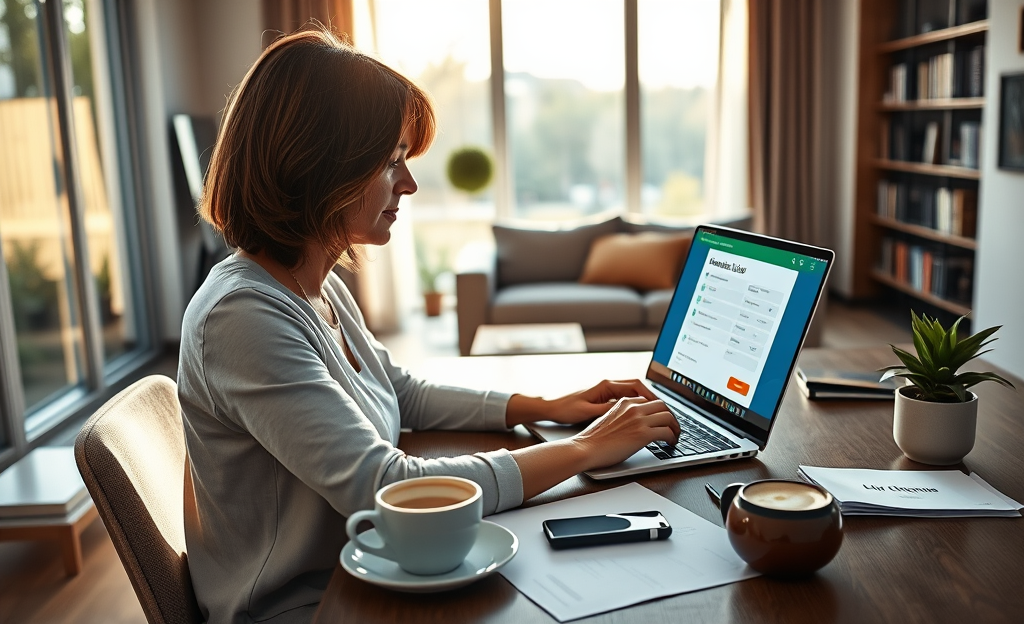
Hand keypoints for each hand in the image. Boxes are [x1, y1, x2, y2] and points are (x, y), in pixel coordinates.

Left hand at [506, 379, 657, 426]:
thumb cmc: (566, 408)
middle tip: (665, 412)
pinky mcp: (604, 399)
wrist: (551, 408)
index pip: (636, 386)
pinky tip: (641, 418)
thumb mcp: (588, 411)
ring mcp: (607, 391)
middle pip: (639, 388)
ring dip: (646, 403)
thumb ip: (609, 409)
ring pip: (634, 394)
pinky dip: (637, 407)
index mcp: (606, 386)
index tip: (661, 407)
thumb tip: (628, 410)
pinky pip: (626, 400)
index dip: (651, 396)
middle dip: (653, 399)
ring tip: (657, 416)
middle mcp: (608, 385)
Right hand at [572, 396, 679, 470]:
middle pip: (662, 405)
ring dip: (674, 427)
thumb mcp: (607, 418)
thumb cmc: (592, 439)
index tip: (661, 418)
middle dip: (670, 415)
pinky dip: (672, 437)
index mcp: (624, 402)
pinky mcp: (643, 434)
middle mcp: (633, 407)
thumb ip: (622, 416)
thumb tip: (632, 424)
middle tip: (673, 426)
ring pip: (668, 416)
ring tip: (675, 435)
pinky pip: (666, 432)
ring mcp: (639, 420)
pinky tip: (670, 443)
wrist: (585, 448)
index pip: (649, 400)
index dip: (658, 410)